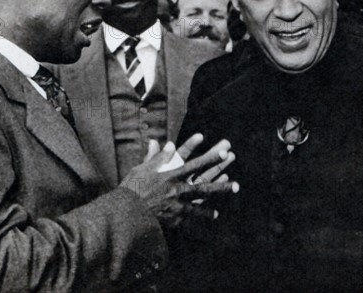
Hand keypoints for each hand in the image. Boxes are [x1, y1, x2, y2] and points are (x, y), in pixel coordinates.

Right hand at [120, 134, 238, 228]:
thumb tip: (167, 143)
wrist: (125, 211)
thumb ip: (157, 156)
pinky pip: (191, 218)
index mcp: (170, 175)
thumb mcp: (143, 168)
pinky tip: (212, 216)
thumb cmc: (131, 187)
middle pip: (203, 186)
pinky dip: (201, 217)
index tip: (223, 152)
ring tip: (225, 204)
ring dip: (214, 204)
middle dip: (221, 186)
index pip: (194, 164)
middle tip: (236, 185)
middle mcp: (176, 189)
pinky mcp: (173, 218)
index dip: (210, 157)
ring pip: (200, 204)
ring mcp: (176, 205)